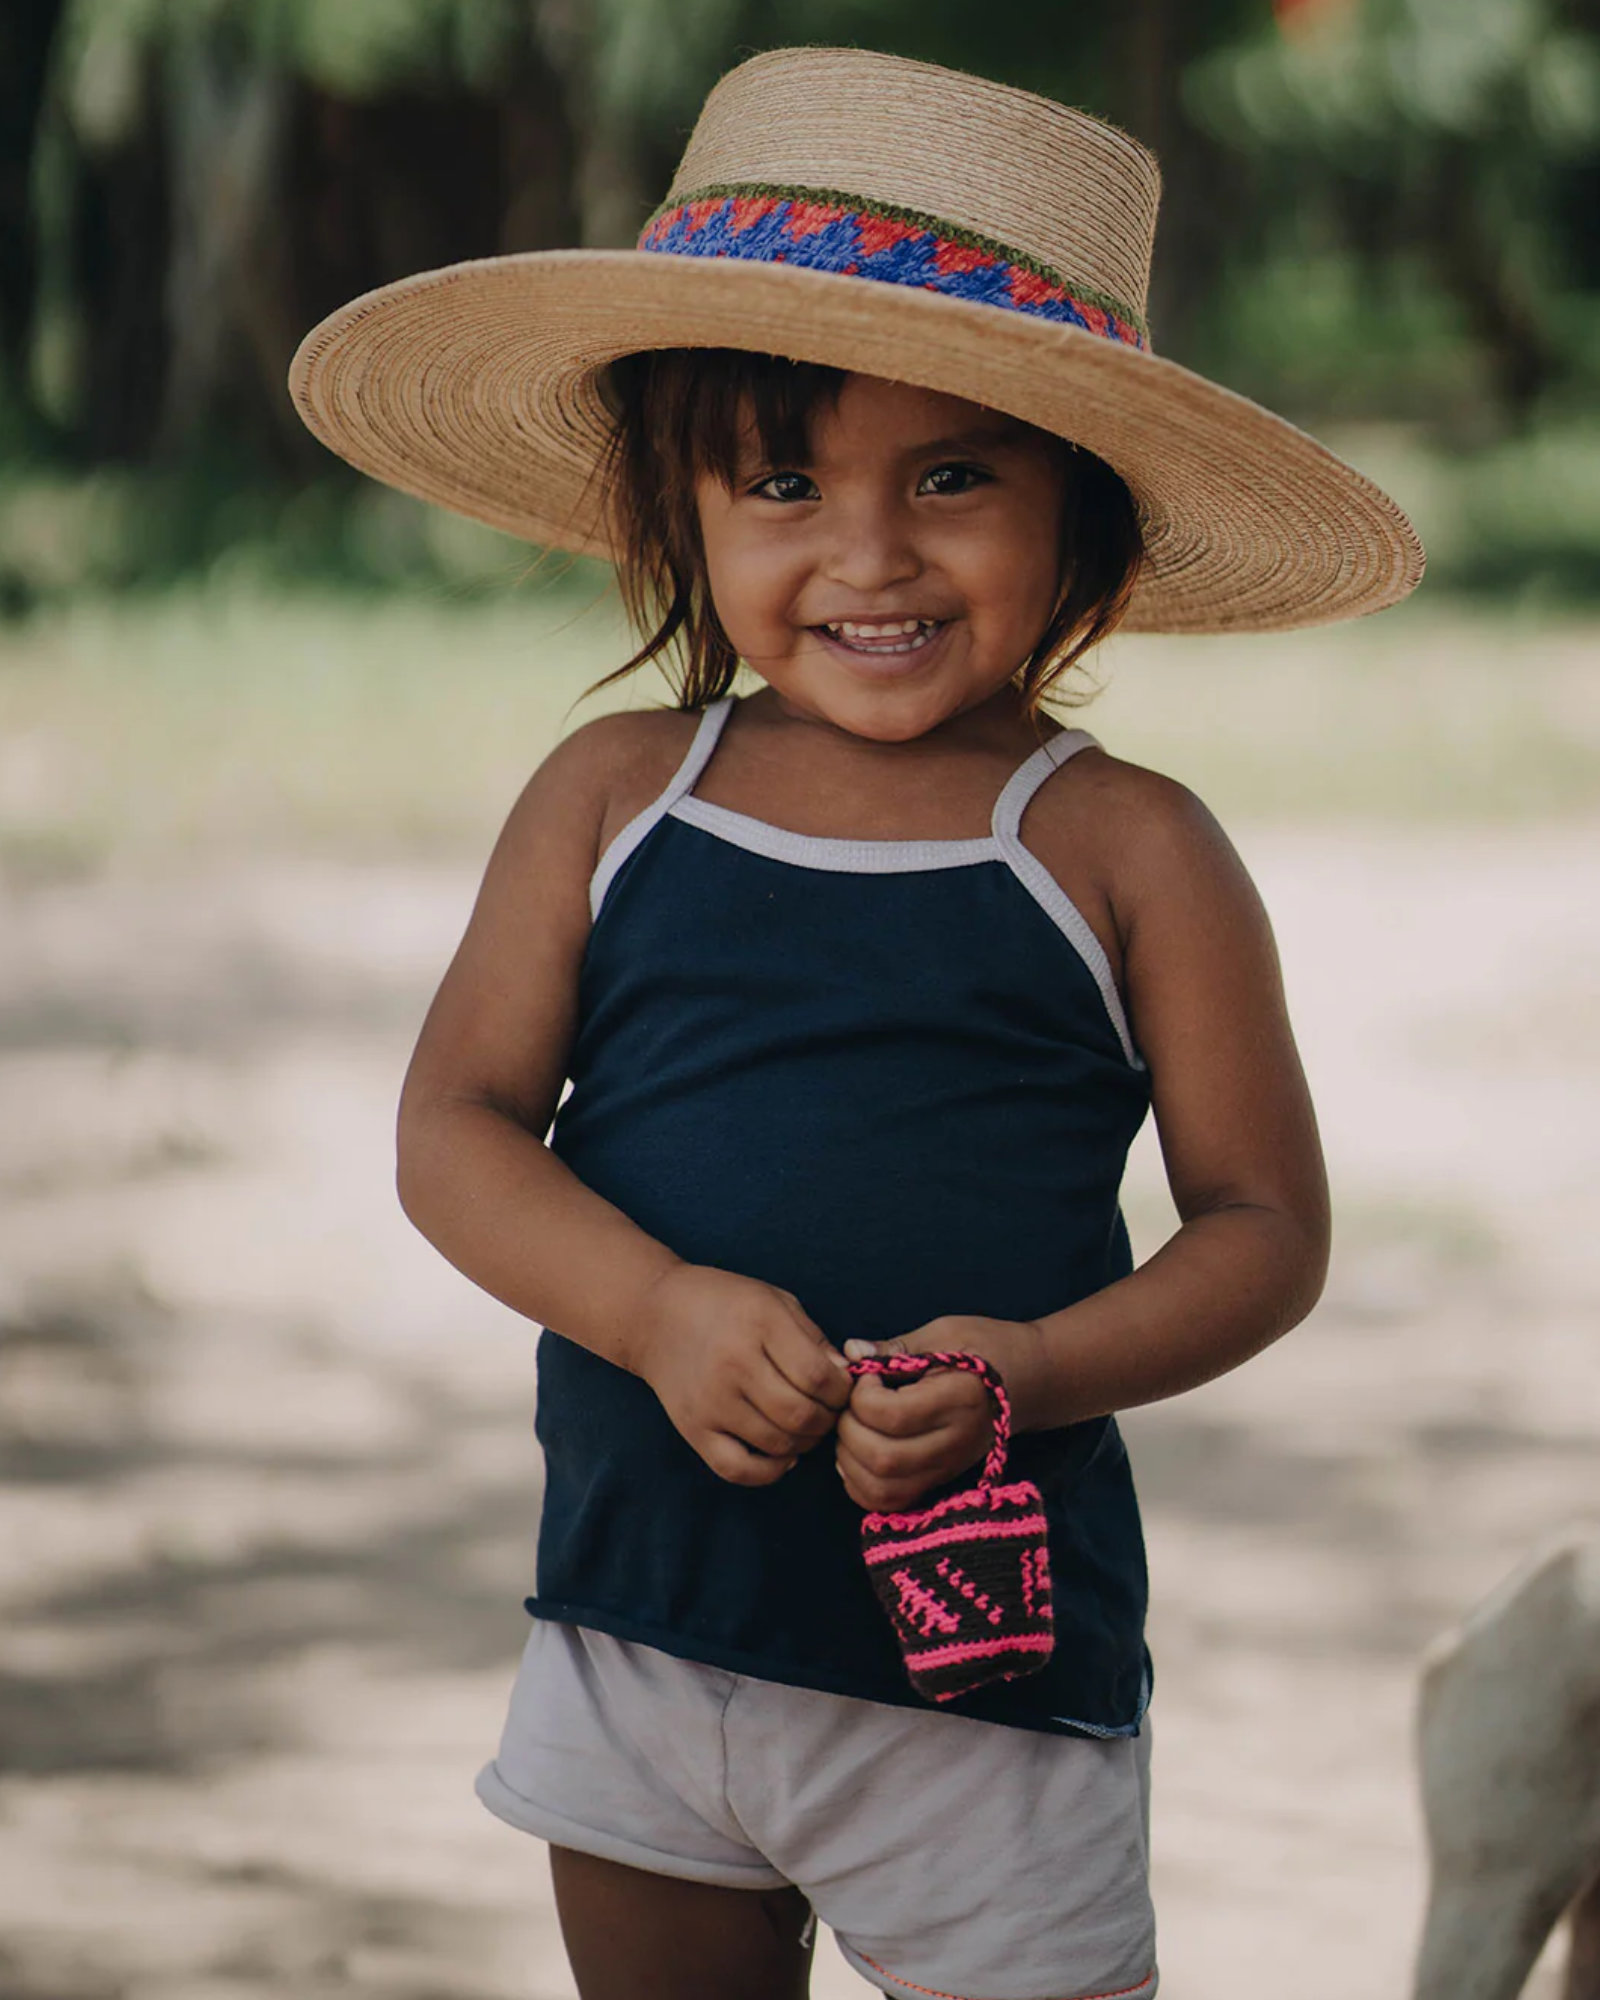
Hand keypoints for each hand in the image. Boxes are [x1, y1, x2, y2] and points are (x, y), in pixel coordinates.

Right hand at [632, 1264, 851, 1486]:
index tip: (841, 1389)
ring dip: (804, 1443)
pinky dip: (769, 1471)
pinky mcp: (693, 1429)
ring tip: (804, 1426)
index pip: (819, 1377)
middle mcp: (734, 1363)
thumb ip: (815, 1340)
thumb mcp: (775, 1302)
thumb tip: (848, 1380)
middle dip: (827, 1420)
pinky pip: (738, 1469)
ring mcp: (711, 1400)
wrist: (655, 1315)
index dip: (843, 1392)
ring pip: (777, 1444)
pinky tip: (781, 1454)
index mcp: (760, 1323)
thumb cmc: (725, 1303)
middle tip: (827, 1411)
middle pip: (801, 1415)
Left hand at [836, 1316, 1043, 1511]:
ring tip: (855, 1426)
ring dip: (850, 1460)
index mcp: (958, 1399)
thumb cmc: (987, 1347)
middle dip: (850, 1429)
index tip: (867, 1374)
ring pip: (882, 1489)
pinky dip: (861, 1483)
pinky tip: (859, 1452)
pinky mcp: (940, 1480)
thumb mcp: (943, 1334)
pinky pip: (890, 1502)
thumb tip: (850, 1352)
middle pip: (882, 1459)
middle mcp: (954, 1442)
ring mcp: (948, 1467)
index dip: (862, 1395)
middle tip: (853, 1403)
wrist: (1032, 1379)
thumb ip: (894, 1348)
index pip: (891, 1415)